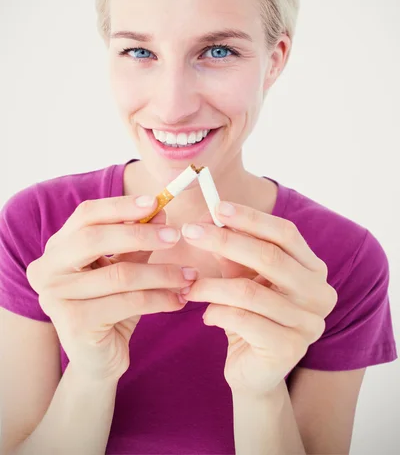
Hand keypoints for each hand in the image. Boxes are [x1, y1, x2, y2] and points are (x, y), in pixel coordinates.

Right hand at [26, 196, 195, 381]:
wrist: (98, 360)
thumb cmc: (110, 307)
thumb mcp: (123, 268)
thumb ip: (136, 241)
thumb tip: (160, 211)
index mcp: (57, 249)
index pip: (86, 215)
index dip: (121, 206)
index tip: (156, 202)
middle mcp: (47, 270)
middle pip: (94, 239)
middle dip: (140, 234)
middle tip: (175, 236)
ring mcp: (56, 297)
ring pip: (119, 274)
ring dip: (161, 273)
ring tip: (189, 275)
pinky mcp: (74, 323)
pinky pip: (128, 302)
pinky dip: (160, 299)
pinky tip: (179, 300)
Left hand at [180, 202, 337, 396]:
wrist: (254, 370)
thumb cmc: (249, 315)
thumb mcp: (242, 277)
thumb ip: (234, 250)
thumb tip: (211, 218)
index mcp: (313, 268)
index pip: (285, 233)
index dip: (251, 218)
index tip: (217, 207)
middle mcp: (319, 293)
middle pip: (270, 257)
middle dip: (225, 241)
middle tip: (190, 232)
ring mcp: (309, 323)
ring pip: (250, 291)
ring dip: (211, 285)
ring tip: (189, 286)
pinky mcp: (290, 348)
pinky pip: (245, 320)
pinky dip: (218, 312)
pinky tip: (206, 316)